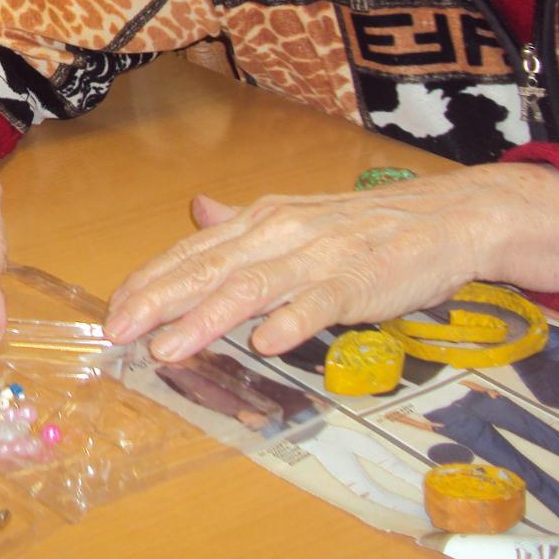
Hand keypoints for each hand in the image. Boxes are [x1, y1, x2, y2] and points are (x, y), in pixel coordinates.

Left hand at [105, 164, 558, 360]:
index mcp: (260, 220)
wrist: (446, 216)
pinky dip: (290, 322)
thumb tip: (197, 210)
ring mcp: (318, 256)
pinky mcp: (358, 281)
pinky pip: (319, 303)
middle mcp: (280, 233)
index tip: (112, 311)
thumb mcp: (295, 218)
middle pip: (208, 269)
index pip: (192, 253)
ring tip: (168, 348)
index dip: (149, 281)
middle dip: (158, 301)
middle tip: (117, 332)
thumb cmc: (366, 227)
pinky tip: (265, 343)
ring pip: (251, 287)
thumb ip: (243, 224)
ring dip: (206, 319)